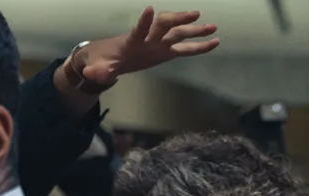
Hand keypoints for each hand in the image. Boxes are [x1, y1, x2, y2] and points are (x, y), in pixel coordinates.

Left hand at [76, 7, 220, 85]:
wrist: (107, 58)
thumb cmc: (102, 61)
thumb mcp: (99, 68)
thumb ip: (99, 71)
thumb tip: (94, 73)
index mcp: (132, 41)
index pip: (139, 30)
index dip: (144, 21)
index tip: (150, 10)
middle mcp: (148, 39)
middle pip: (165, 26)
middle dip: (178, 20)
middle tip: (195, 15)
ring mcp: (158, 44)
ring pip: (178, 33)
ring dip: (194, 29)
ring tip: (212, 26)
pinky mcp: (165, 52)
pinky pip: (185, 48)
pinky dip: (199, 46)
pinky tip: (213, 42)